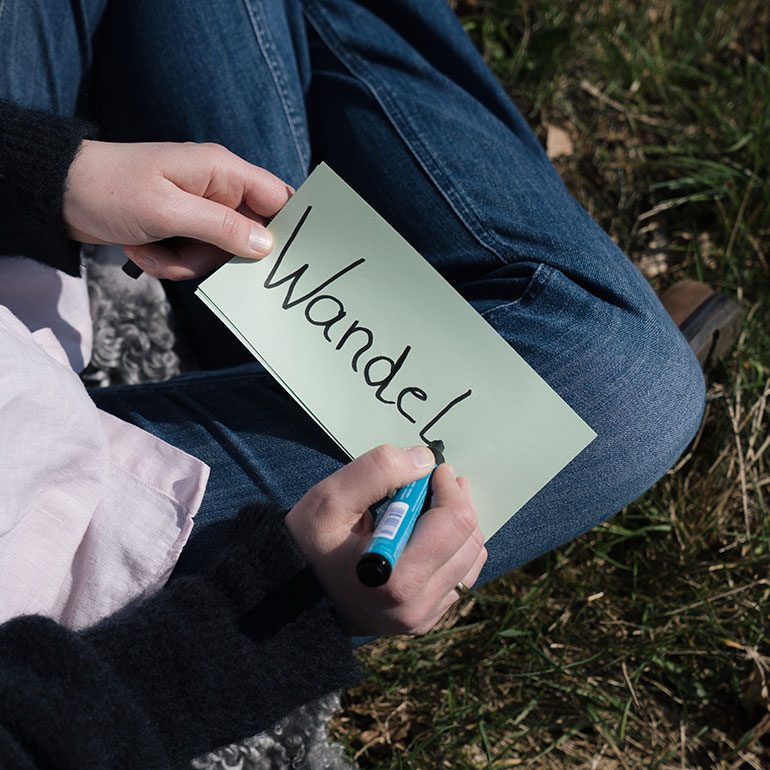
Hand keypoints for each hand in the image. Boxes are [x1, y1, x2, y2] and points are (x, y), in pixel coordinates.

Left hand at [63, 140, 293, 279]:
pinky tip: (141, 253)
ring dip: (186, 263)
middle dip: (220, 255)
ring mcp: (200, 210)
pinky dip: (171, 263)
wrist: (59, 195)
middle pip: (250, 234)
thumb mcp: (168, 212)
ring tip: (148, 252)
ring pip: (220, 252)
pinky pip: (196, 257)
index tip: (288, 258)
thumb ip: (221, 228)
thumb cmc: (112, 190)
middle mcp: (218, 189)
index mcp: (222, 171)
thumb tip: (267, 245)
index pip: (278, 197)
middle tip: (187, 254)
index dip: (289, 226)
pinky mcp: (183, 228)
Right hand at [284, 445, 486, 635]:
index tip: (431, 470)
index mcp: (396, 579)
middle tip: (434, 481)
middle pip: (470, 540)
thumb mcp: (331, 498)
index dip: (449, 487)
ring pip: (472, 558)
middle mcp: (417, 606)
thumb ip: (378, 470)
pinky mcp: (425, 621)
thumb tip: (425, 460)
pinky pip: (461, 578)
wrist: (292, 595)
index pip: (454, 523)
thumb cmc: (308, 544)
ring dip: (459, 524)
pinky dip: (454, 548)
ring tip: (432, 505)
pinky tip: (429, 533)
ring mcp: (424, 617)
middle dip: (456, 502)